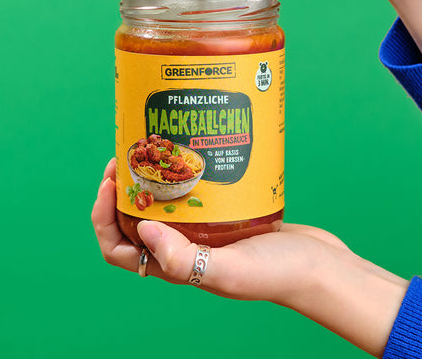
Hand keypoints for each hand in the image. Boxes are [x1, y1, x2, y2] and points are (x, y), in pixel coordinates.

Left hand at [92, 159, 407, 357]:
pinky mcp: (225, 215)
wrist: (318, 266)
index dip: (103, 215)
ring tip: (158, 147)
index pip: (118, 248)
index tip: (111, 179)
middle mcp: (183, 248)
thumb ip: (185, 260)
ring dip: (154, 178)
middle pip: (135, 218)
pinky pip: (194, 194)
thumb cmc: (277, 274)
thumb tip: (143, 229)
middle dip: (125, 187)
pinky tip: (194, 154)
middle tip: (131, 151)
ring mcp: (204, 231)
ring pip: (165, 204)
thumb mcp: (229, 272)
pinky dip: (186, 175)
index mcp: (175, 267)